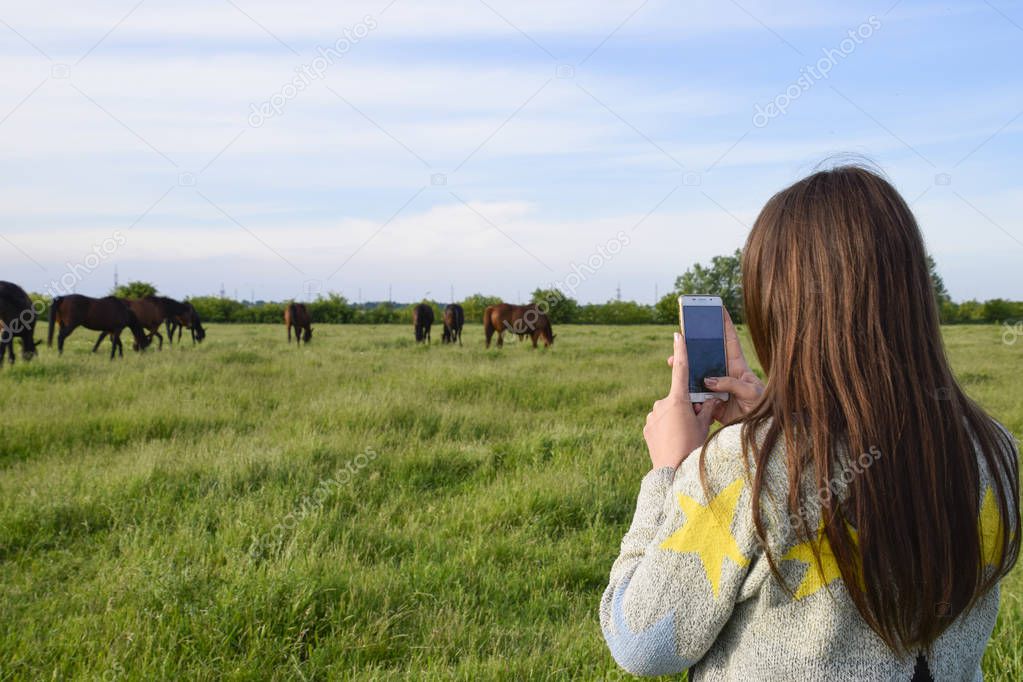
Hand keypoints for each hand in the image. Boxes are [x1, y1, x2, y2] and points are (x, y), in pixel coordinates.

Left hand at [644, 332, 718, 469]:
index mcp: (677, 400)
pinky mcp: (646, 428)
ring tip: (683, 437)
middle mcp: (661, 404)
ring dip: (676, 418)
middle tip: (696, 424)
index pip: (680, 370)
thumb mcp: (704, 427)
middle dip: (686, 407)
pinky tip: (673, 441)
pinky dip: (667, 427)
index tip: (677, 335)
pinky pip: (659, 422)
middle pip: (677, 399)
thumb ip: (708, 408)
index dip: (680, 352)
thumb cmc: (693, 448)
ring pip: (668, 411)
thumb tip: (711, 398)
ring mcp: (652, 416)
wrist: (673, 472)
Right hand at [669, 309, 763, 424]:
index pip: (730, 340)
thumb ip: (731, 383)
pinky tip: (681, 388)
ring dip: (685, 368)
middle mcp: (725, 374)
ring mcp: (717, 387)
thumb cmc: (761, 407)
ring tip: (672, 362)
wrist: (757, 429)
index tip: (719, 308)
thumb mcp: (751, 391)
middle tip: (680, 337)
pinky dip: (688, 393)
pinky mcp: (711, 402)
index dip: (725, 324)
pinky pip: (696, 395)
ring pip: (698, 374)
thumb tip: (708, 380)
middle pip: (707, 355)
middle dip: (694, 346)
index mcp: (737, 366)